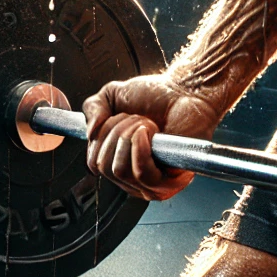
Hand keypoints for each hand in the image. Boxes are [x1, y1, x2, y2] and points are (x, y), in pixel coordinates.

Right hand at [82, 74, 221, 200]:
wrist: (187, 92)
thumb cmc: (157, 96)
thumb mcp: (113, 95)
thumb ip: (92, 108)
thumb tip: (88, 133)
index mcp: (119, 160)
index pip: (94, 163)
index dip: (101, 136)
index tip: (117, 117)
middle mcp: (132, 176)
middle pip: (104, 166)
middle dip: (117, 132)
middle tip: (137, 119)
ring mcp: (150, 184)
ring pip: (120, 170)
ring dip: (130, 136)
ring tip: (147, 125)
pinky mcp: (169, 184)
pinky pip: (141, 174)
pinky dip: (141, 147)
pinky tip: (151, 134)